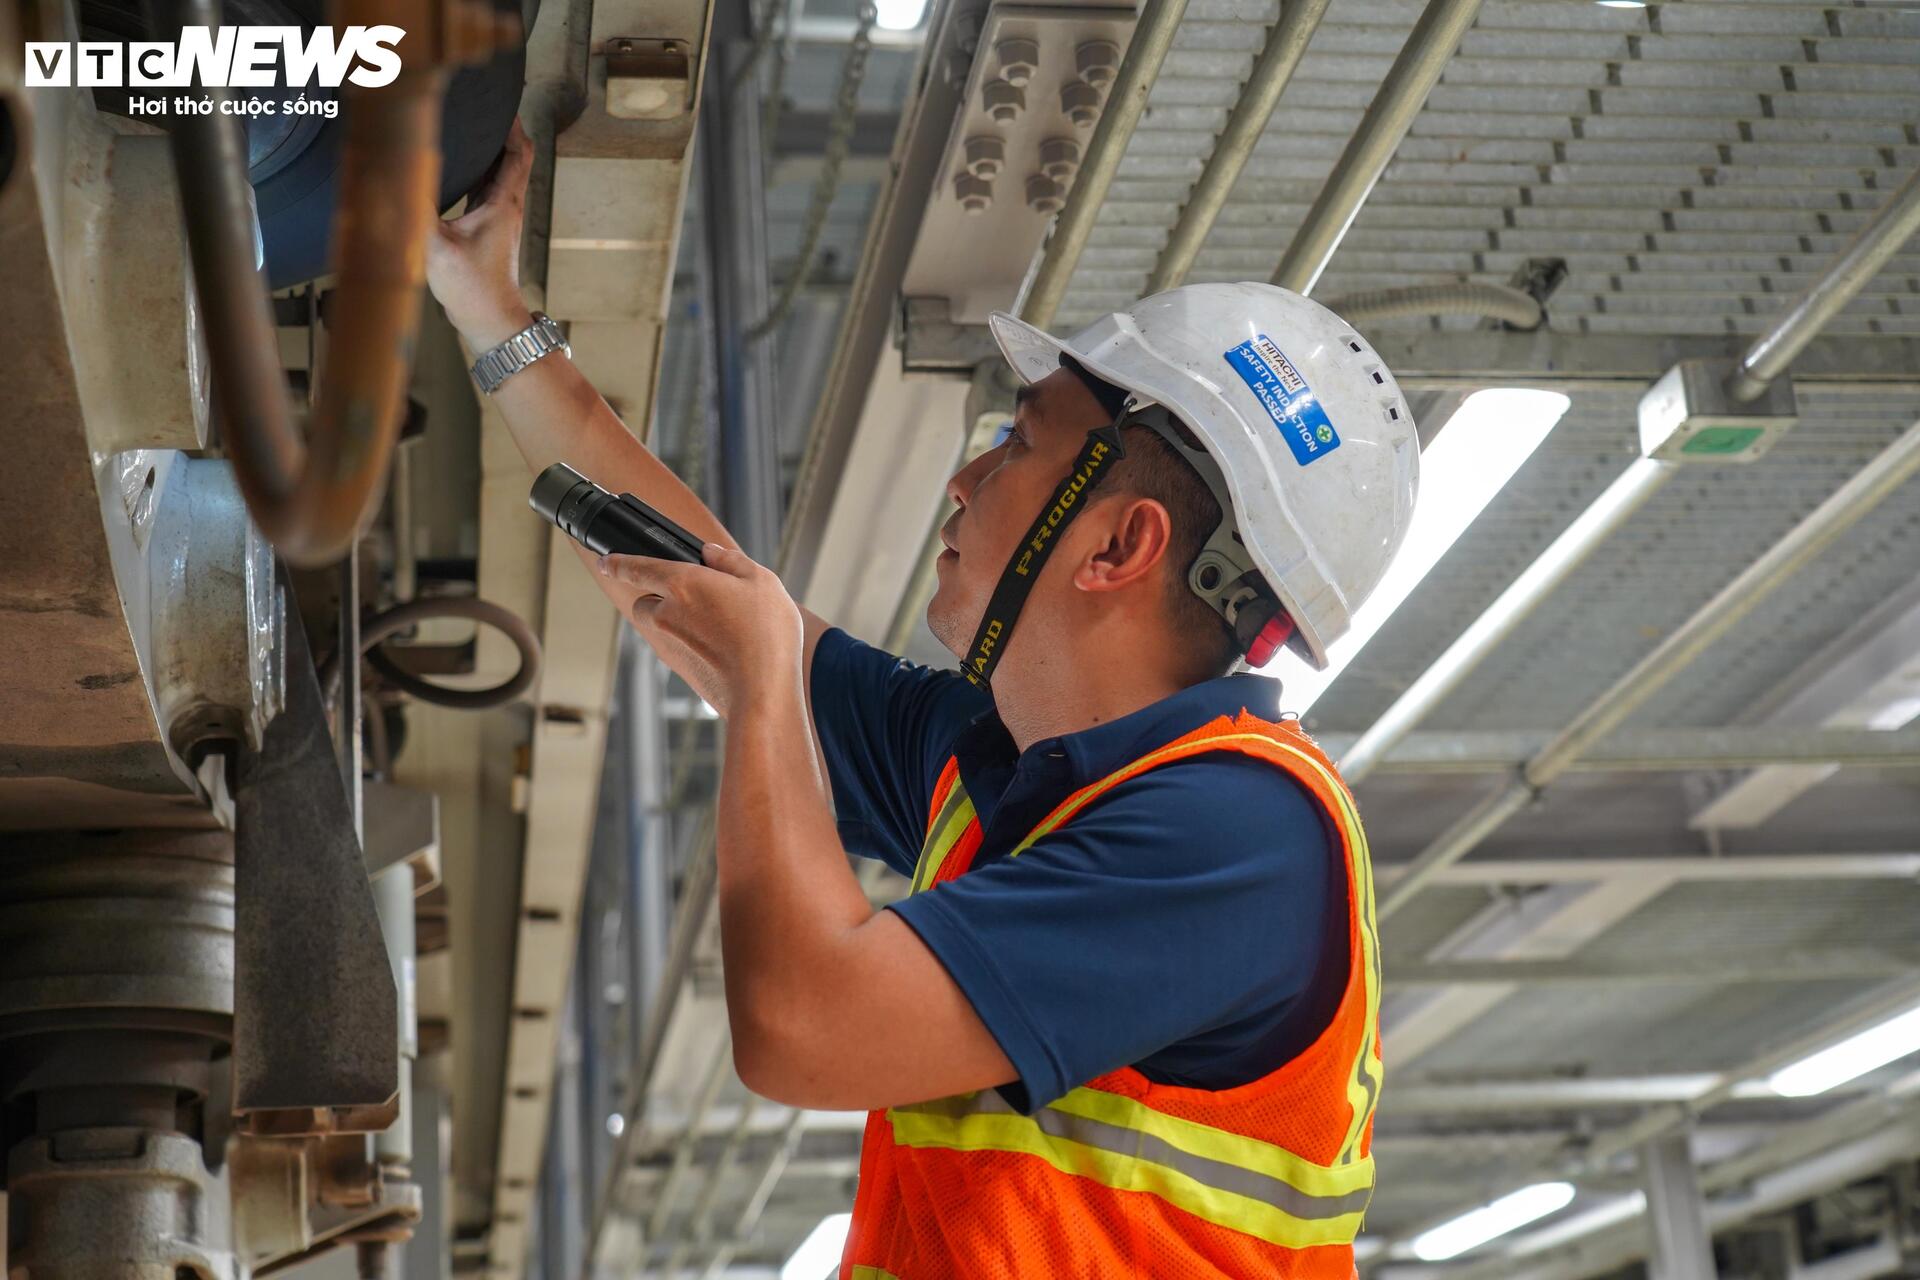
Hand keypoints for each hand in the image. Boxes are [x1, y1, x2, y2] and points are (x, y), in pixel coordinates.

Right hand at [427, 118, 535, 347]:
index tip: (501, 104)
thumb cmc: (472, 289)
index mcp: (502, 204)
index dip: (512, 125)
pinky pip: (487, 193)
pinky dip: (479, 175)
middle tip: (482, 110)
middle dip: (500, 132)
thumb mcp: (434, 246)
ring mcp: (500, 221)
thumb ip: (412, 210)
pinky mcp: (489, 233)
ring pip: (500, 176)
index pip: (517, 153)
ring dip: (490, 153)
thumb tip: (389, 180)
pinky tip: (460, 171)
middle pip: (512, 159)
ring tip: (469, 131)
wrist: (490, 323)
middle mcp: (506, 208)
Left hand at [597, 545, 805, 719]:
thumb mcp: (761, 582)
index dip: (618, 563)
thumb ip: (731, 561)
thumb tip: (712, 553)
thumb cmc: (765, 635)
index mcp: (684, 583)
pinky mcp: (680, 670)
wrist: (762, 692)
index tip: (607, 561)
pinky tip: (721, 645)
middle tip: (693, 595)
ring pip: (660, 626)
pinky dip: (690, 644)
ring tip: (713, 623)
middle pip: (645, 600)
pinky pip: (677, 648)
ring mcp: (671, 644)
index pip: (637, 568)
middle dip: (659, 596)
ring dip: (674, 621)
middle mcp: (668, 613)